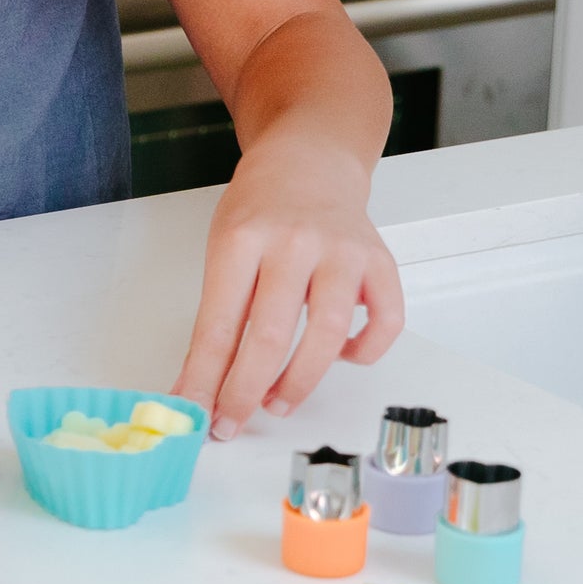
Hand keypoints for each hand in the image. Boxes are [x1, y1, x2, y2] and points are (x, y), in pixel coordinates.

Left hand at [173, 136, 404, 436]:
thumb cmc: (260, 210)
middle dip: (246, 391)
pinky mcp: (380, 261)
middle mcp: (295, 243)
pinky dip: (364, 352)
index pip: (219, 324)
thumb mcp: (223, 249)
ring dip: (299, 382)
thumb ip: (218, 315)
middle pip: (270, 335)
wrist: (309, 161)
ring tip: (277, 401)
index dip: (206, 379)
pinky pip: (385, 322)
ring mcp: (342, 252)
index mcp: (242, 239)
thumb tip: (200, 387)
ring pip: (328, 334)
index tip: (197, 415)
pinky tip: (339, 356)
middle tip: (232, 422)